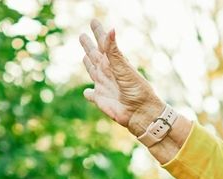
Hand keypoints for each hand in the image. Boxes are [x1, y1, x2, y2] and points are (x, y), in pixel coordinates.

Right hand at [79, 20, 161, 135]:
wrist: (140, 112)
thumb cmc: (136, 90)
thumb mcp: (123, 68)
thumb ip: (114, 51)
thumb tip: (111, 30)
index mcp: (113, 61)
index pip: (103, 43)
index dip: (98, 32)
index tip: (94, 21)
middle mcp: (107, 71)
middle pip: (93, 55)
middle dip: (88, 45)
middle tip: (82, 36)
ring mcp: (102, 85)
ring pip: (91, 70)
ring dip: (87, 63)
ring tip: (85, 57)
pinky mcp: (99, 98)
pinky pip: (91, 95)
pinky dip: (88, 93)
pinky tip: (88, 92)